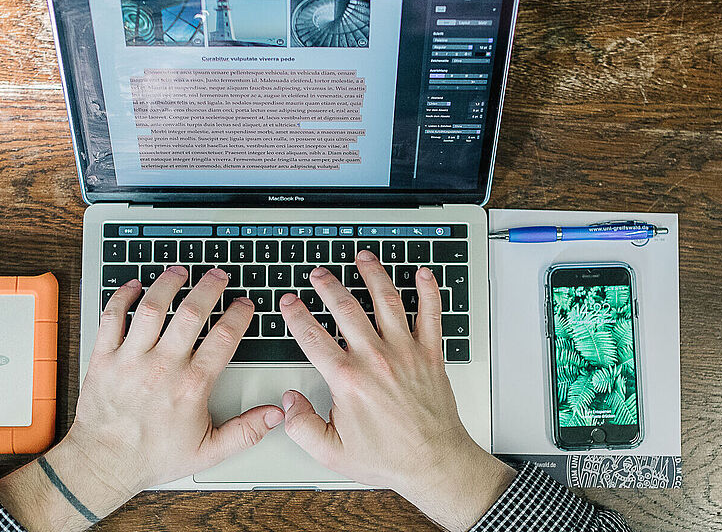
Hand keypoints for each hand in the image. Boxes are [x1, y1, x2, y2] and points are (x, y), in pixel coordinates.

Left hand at [0, 267, 282, 530]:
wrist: (103, 464)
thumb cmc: (152, 457)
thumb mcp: (208, 451)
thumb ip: (246, 431)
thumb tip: (276, 415)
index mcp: (191, 386)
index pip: (223, 338)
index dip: (238, 315)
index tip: (244, 304)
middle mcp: (162, 367)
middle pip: (191, 313)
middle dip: (209, 288)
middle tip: (218, 275)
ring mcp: (131, 359)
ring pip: (152, 308)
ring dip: (167, 284)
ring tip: (180, 271)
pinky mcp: (104, 358)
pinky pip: (111, 317)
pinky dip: (121, 297)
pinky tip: (134, 286)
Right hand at [278, 251, 514, 531]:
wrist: (434, 463)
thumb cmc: (388, 458)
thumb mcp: (332, 452)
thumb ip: (301, 426)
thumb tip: (287, 402)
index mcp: (349, 380)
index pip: (313, 337)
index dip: (296, 315)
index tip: (289, 302)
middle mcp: (376, 359)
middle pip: (346, 309)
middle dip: (328, 286)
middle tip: (319, 274)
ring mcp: (405, 353)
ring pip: (387, 301)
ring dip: (373, 275)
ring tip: (362, 258)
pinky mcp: (430, 354)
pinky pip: (431, 314)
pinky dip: (429, 291)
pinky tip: (424, 274)